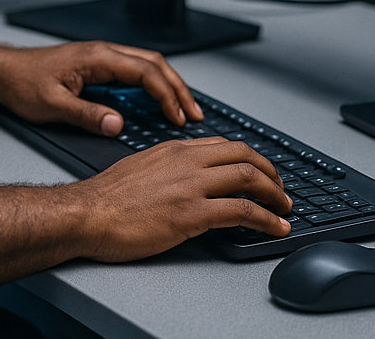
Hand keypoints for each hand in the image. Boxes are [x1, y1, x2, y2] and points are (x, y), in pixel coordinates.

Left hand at [0, 40, 201, 135]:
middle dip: (178, 88)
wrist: (3, 71)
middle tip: (195, 114)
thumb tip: (117, 125)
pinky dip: (151, 86)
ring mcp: (101, 58)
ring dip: (167, 85)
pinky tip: (156, 103)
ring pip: (146, 65)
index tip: (179, 118)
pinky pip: (133, 72)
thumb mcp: (53, 105)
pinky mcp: (96, 67)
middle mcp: (103, 53)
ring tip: (183, 110)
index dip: (167, 95)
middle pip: (154, 64)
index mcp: (97, 57)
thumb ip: (87, 115)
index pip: (145, 72)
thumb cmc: (23, 83)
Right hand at [73, 136, 292, 260]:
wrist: (88, 213)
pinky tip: (277, 230)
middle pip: (245, 156)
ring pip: (250, 179)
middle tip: (282, 191)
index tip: (262, 174)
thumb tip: (185, 179)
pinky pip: (243, 212)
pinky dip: (268, 221)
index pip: (224, 145)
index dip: (251, 159)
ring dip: (276, 196)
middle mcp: (186, 161)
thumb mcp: (140, 167)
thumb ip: (167, 167)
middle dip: (271, 173)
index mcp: (174, 149)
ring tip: (286, 211)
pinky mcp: (192, 214)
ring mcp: (190, 186)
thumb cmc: (106, 198)